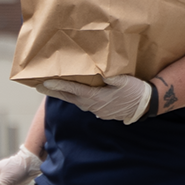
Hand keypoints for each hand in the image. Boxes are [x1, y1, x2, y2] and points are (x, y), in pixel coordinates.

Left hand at [36, 75, 152, 124]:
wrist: (145, 106)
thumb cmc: (135, 90)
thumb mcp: (123, 80)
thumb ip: (110, 76)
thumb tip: (99, 71)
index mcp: (96, 97)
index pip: (73, 90)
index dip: (58, 86)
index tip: (44, 83)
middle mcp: (93, 106)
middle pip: (69, 98)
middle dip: (54, 92)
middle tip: (38, 87)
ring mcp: (97, 110)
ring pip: (76, 102)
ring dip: (64, 95)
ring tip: (52, 89)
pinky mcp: (101, 112)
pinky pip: (84, 104)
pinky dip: (75, 99)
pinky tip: (73, 94)